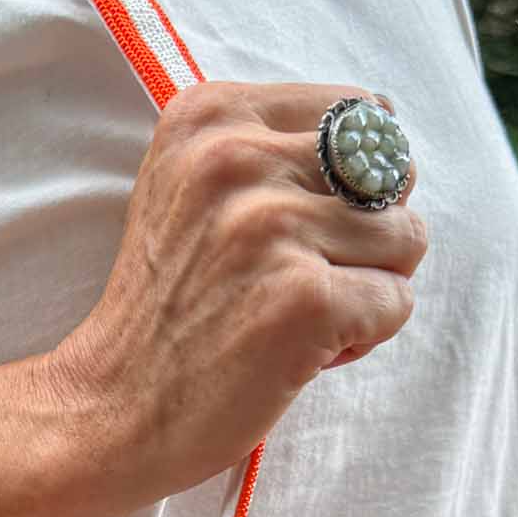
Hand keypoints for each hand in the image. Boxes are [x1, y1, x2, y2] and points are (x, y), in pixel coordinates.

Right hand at [42, 79, 427, 509]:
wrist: (111, 405)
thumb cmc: (169, 304)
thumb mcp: (193, 188)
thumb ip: (274, 145)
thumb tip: (392, 122)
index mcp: (209, 116)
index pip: (358, 110)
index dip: (349, 179)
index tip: (289, 229)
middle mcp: (234, 158)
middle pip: (390, 173)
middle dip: (366, 234)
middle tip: (293, 278)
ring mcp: (270, 227)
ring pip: (406, 237)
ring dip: (366, 287)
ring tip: (294, 315)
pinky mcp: (304, 299)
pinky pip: (396, 301)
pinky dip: (362, 337)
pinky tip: (299, 351)